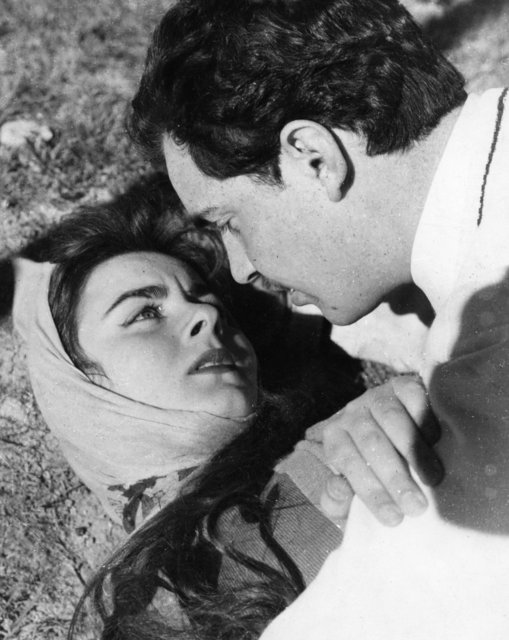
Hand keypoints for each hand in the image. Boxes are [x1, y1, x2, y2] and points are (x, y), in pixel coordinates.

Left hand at [306, 375, 442, 525]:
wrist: (400, 428)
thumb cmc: (375, 469)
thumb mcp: (352, 489)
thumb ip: (337, 499)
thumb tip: (337, 489)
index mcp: (334, 436)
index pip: (345, 460)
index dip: (369, 490)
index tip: (393, 519)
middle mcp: (353, 412)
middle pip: (371, 442)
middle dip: (394, 477)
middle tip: (416, 507)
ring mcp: (378, 395)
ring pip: (392, 419)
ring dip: (414, 451)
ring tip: (433, 480)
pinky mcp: (404, 384)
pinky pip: (414, 399)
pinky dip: (425, 420)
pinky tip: (436, 442)